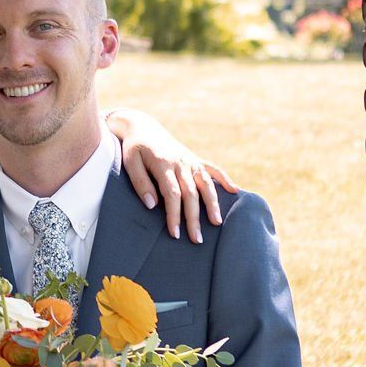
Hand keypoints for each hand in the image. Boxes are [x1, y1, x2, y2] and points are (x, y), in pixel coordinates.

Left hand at [113, 110, 236, 242]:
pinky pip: (214, 169)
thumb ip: (141, 183)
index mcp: (164, 165)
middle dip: (194, 218)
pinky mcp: (195, 159)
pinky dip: (225, 179)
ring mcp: (191, 161)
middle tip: (197, 239)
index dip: (174, 215)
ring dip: (213, 204)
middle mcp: (181, 163)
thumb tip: (152, 205)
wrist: (142, 127)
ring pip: (205, 184)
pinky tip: (235, 191)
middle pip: (191, 194)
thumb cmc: (134, 148)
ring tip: (217, 223)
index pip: (172, 194)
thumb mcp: (130, 163)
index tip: (175, 233)